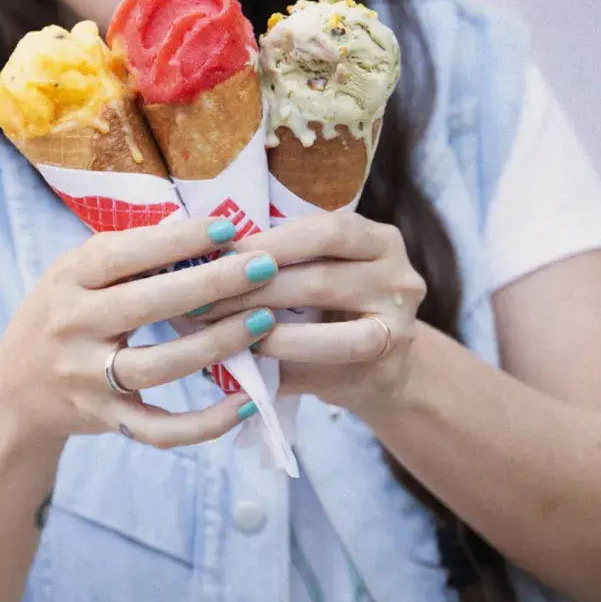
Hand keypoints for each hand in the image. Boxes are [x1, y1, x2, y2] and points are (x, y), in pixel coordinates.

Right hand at [0, 216, 282, 448]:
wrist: (14, 391)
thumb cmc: (62, 314)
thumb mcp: (74, 274)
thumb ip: (126, 254)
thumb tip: (197, 226)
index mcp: (67, 281)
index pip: (124, 255)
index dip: (176, 241)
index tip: (227, 227)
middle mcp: (72, 328)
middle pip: (147, 306)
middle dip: (211, 284)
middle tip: (263, 267)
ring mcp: (87, 379)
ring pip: (158, 366)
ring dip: (216, 344)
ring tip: (263, 320)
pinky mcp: (106, 420)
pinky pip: (161, 429)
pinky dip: (206, 424)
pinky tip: (247, 402)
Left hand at [199, 211, 426, 417]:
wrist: (378, 373)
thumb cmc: (329, 315)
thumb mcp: (315, 276)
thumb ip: (277, 262)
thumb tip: (199, 254)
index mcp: (376, 238)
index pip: (324, 228)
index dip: (270, 240)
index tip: (218, 252)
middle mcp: (398, 272)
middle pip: (321, 270)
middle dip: (254, 282)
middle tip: (205, 294)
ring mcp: (401, 318)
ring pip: (328, 307)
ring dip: (266, 316)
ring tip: (220, 322)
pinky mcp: (388, 359)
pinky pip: (335, 350)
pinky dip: (289, 348)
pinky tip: (254, 349)